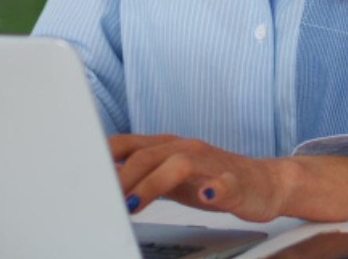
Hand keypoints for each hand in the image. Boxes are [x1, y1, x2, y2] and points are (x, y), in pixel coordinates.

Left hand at [108, 134, 293, 221]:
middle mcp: (187, 149)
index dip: (105, 157)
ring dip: (153, 183)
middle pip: (149, 154)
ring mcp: (212, 165)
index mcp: (168, 147)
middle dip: (123, 176)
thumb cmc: (212, 178)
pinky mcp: (236, 182)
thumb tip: (100, 179)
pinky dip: (214, 188)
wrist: (265, 182)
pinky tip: (206, 196)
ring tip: (133, 203)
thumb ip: (140, 174)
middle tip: (103, 198)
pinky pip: (225, 182)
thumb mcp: (169, 176)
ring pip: (180, 164)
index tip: (82, 174)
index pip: (129, 143)